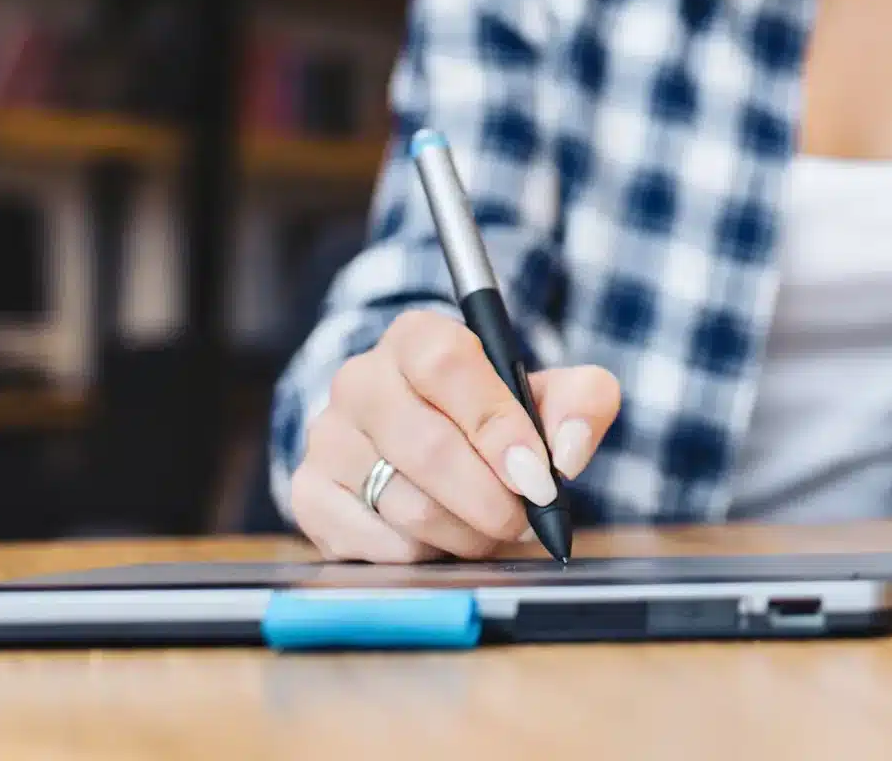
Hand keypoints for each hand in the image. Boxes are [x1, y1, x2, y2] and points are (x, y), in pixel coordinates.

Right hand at [290, 309, 620, 560]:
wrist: (426, 436)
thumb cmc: (493, 412)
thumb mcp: (550, 393)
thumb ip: (581, 403)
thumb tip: (566, 453)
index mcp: (416, 337)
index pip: (448, 367)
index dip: (497, 427)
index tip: (536, 477)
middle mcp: (360, 380)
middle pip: (427, 446)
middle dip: (490, 499)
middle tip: (522, 520)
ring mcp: (327, 438)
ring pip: (406, 505)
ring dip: (465, 533)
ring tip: (489, 529)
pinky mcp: (310, 495)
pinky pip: (377, 545)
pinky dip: (426, 555)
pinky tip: (444, 539)